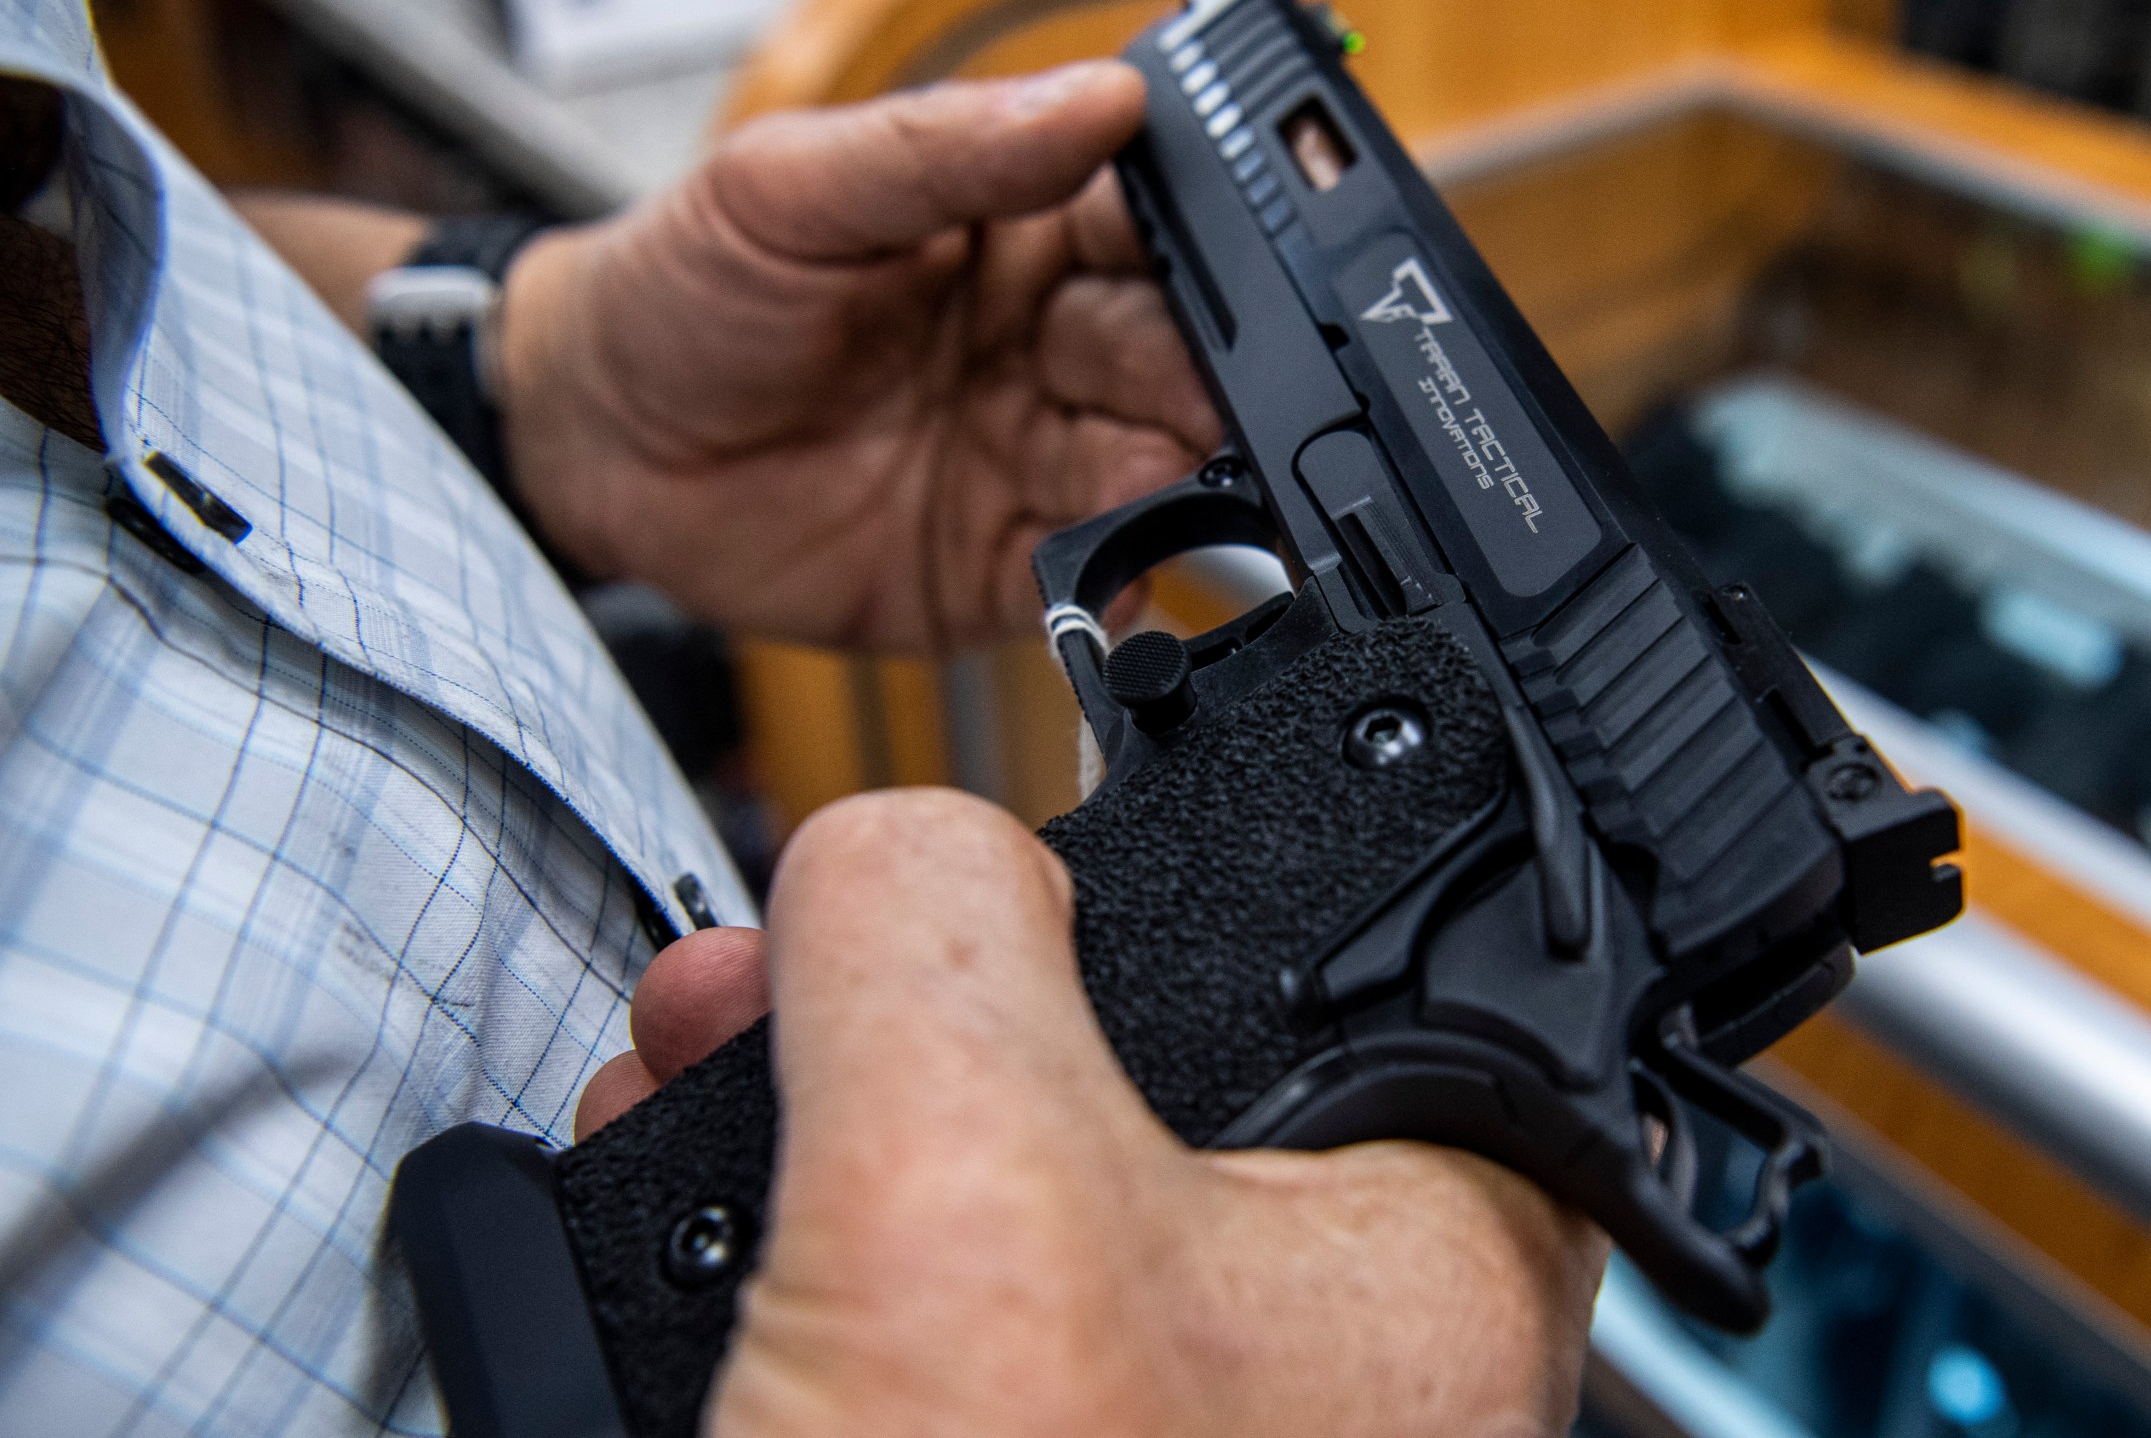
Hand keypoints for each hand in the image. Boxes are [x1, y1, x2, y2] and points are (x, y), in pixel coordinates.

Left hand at [502, 63, 1220, 651]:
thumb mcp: (791, 188)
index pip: (1150, 232)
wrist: (588, 445)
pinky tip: (1123, 577)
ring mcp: (1028, 462)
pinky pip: (1091, 582)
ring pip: (1153, 474)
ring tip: (1169, 486)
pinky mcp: (1000, 571)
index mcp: (1019, 233)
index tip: (1225, 277)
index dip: (1203, 253)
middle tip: (1199, 399)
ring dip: (1181, 485)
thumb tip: (1103, 97)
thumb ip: (946, 148)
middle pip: (1173, 360)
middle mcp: (1046, 350)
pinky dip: (1121, 584)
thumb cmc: (682, 290)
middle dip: (1202, 381)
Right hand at [577, 789, 1604, 1437]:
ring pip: (992, 1181)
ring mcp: (1148, 1436)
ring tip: (676, 1084)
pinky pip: (908, 1311)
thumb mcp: (963, 1207)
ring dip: (815, 1108)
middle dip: (911, 992)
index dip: (1198, 865)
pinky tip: (658, 1227)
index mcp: (1422, 1268)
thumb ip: (941, 940)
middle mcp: (1309, 1362)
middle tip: (769, 976)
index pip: (1387, 961)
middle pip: (1131, 1060)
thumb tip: (896, 849)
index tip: (1041, 842)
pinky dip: (784, 1250)